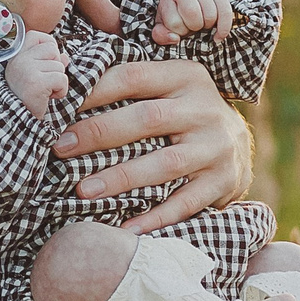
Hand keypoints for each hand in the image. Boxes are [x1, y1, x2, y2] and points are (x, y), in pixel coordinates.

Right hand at [3, 30, 67, 121]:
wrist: (17, 122)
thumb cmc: (27, 99)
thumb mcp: (35, 76)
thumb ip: (50, 62)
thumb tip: (65, 57)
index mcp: (16, 56)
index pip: (37, 36)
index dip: (48, 47)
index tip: (45, 64)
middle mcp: (19, 60)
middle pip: (52, 49)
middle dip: (55, 66)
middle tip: (44, 82)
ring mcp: (26, 70)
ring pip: (59, 66)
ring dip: (58, 81)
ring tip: (44, 92)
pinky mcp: (36, 82)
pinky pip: (61, 78)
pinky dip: (60, 90)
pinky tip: (49, 97)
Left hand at [48, 30, 250, 232]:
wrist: (238, 142)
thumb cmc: (185, 110)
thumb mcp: (168, 85)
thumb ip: (131, 82)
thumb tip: (69, 72)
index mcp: (187, 76)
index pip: (134, 76)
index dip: (95, 90)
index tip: (61, 106)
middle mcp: (205, 109)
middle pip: (147, 118)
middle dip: (100, 133)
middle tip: (61, 147)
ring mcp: (217, 147)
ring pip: (165, 163)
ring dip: (121, 178)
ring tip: (84, 190)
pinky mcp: (223, 181)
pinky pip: (185, 203)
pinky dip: (155, 217)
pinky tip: (126, 227)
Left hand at [150, 0, 233, 46]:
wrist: (188, 12)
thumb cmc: (175, 23)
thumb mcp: (163, 30)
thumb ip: (161, 36)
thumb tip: (175, 38)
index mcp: (167, 1)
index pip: (174, 21)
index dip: (179, 31)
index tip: (180, 31)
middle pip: (193, 14)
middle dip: (194, 27)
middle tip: (193, 28)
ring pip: (210, 14)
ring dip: (208, 26)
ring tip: (202, 26)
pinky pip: (226, 12)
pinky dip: (224, 27)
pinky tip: (218, 35)